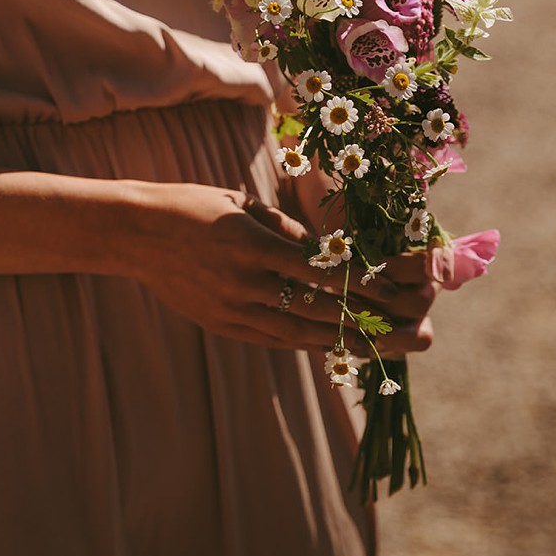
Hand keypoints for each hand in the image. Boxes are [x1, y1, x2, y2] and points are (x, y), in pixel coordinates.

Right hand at [125, 182, 436, 355]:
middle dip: (375, 322)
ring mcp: (233, 310)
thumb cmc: (196, 207)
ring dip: (353, 342)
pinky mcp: (224, 327)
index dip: (367, 283)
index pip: (324, 270)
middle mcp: (246, 283)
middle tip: (420, 330)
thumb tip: (335, 257)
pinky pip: (278, 341)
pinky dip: (315, 344)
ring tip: (393, 347)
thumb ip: (291, 235)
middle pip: (323, 311)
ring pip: (304, 334)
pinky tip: (344, 348)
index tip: (403, 289)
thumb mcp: (246, 207)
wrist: (135, 233)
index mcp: (253, 244)